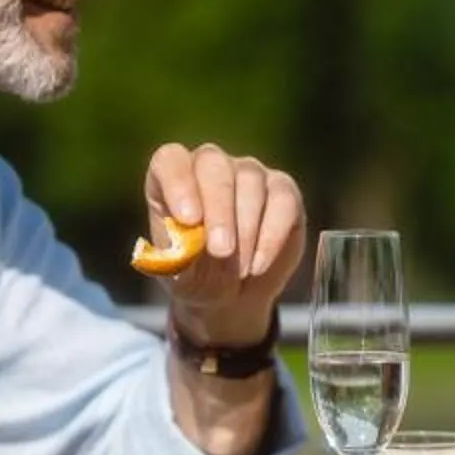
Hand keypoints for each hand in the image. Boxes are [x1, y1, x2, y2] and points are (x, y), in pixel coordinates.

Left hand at [144, 144, 305, 346]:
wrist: (231, 293)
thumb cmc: (196, 275)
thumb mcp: (178, 275)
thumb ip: (175, 259)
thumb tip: (183, 246)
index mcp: (172, 179)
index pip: (170, 160)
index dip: (178, 183)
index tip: (188, 219)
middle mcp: (210, 166)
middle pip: (213, 164)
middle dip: (218, 209)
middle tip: (221, 251)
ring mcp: (249, 173)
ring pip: (250, 181)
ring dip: (245, 230)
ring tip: (238, 271)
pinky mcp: (283, 190)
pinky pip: (283, 200)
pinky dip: (271, 237)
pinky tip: (258, 266)